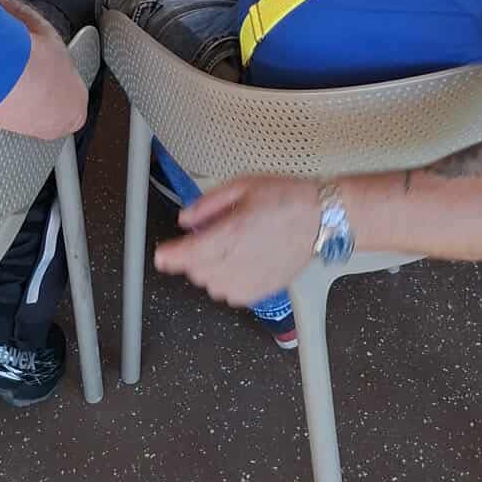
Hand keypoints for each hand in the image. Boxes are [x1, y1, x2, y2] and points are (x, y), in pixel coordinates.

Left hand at [155, 174, 320, 305]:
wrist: (321, 217)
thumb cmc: (286, 198)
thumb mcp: (243, 184)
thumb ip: (209, 203)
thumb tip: (186, 218)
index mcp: (232, 233)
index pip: (189, 254)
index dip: (169, 257)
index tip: (161, 255)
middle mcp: (239, 261)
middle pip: (197, 272)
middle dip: (193, 256)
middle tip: (206, 235)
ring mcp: (252, 280)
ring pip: (212, 287)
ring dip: (209, 271)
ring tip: (225, 248)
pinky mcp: (262, 291)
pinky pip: (231, 296)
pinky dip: (226, 283)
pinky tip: (237, 263)